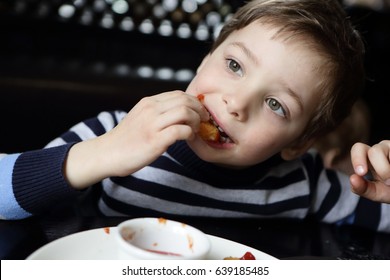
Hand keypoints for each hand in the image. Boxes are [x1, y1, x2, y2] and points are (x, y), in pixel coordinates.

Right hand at [65, 91, 207, 188]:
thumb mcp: (140, 117)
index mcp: (148, 102)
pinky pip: (181, 131)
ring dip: (196, 121)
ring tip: (196, 130)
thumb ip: (157, 112)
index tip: (199, 112)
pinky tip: (188, 139)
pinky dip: (190, 134)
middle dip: (199, 110)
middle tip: (204, 120)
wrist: (107, 154)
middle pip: (185, 100)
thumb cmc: (126, 139)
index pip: (179, 94)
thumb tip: (180, 112)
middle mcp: (151, 109)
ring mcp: (152, 124)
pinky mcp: (155, 140)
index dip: (194, 102)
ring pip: (185, 112)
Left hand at [350, 141, 389, 202]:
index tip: (361, 173)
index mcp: (369, 158)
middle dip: (381, 169)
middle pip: (374, 151)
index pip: (358, 148)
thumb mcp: (377, 192)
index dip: (357, 158)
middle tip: (388, 182)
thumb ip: (362, 188)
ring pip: (388, 154)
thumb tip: (352, 179)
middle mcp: (382, 149)